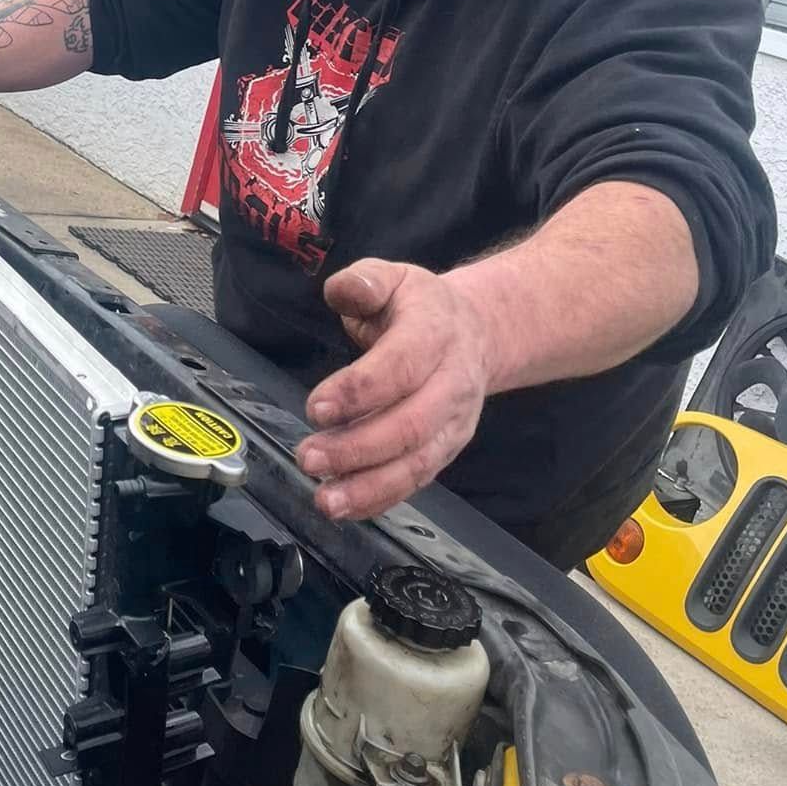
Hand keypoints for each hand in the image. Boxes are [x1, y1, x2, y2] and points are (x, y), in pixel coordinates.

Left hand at [296, 260, 492, 521]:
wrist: (478, 333)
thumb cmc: (420, 307)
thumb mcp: (394, 277)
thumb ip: (364, 280)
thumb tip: (343, 291)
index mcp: (435, 334)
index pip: (400, 367)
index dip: (359, 391)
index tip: (316, 409)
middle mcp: (451, 383)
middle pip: (409, 426)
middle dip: (356, 448)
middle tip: (308, 457)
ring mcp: (453, 422)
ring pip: (416, 464)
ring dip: (368, 487)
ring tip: (325, 500)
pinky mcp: (446, 450)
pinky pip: (416, 481)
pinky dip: (381, 499)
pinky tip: (346, 508)